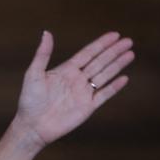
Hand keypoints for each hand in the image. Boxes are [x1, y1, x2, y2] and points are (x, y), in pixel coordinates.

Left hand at [11, 31, 132, 147]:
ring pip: (105, 75)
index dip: (101, 44)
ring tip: (130, 54)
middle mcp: (76, 80)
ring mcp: (83, 93)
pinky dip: (114, 87)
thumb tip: (46, 32)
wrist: (32, 126)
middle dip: (114, 51)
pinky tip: (124, 78)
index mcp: (66, 70)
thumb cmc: (29, 101)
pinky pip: (104, 95)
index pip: (88, 53)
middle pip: (100, 62)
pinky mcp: (87, 107)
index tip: (115, 34)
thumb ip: (42, 54)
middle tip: (129, 41)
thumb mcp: (33, 74)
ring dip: (117, 65)